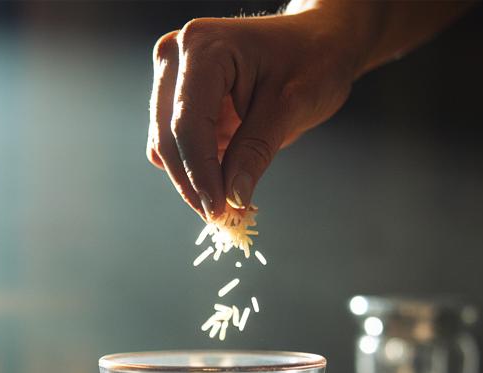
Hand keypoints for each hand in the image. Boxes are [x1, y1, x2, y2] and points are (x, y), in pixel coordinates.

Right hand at [146, 9, 364, 219]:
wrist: (317, 43)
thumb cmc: (312, 61)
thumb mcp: (290, 105)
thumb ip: (256, 150)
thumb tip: (232, 198)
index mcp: (203, 47)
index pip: (188, 122)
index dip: (200, 173)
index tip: (219, 211)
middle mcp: (177, 56)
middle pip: (168, 136)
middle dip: (193, 182)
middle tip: (223, 218)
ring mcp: (173, 76)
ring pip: (164, 145)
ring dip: (192, 179)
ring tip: (229, 205)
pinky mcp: (180, 99)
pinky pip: (175, 145)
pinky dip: (196, 170)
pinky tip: (225, 185)